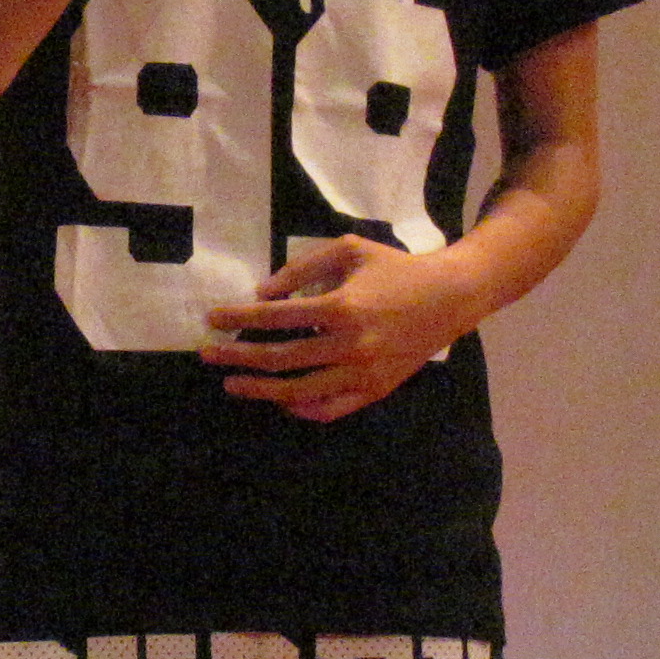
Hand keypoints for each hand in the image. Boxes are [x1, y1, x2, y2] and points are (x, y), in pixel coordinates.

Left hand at [201, 236, 471, 421]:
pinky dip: (301, 408)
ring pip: (299, 391)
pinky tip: (280, 400)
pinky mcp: (375, 390)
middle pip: (279, 358)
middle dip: (237, 357)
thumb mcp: (349, 250)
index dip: (238, 319)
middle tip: (208, 354)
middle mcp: (349, 345)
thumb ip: (302, 268)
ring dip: (260, 390)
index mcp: (340, 306)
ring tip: (233, 384)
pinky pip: (330, 409)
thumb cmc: (396, 268)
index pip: (274, 318)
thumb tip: (262, 295)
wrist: (451, 297)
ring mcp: (362, 373)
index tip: (212, 319)